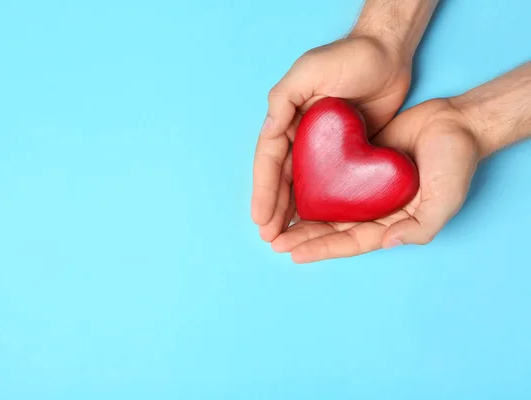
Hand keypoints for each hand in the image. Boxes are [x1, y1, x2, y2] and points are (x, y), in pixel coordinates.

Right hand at [252, 35, 410, 241]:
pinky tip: (317, 222)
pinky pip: (330, 184)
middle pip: (283, 180)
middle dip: (274, 209)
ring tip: (286, 239)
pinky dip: (320, 203)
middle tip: (270, 238)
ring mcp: (323, 147)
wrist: (388, 53)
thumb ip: (284, 98)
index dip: (263, 191)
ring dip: (293, 212)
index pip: (270, 162)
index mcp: (287, 119)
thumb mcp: (310, 70)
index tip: (260, 218)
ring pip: (304, 186)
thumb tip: (268, 131)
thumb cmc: (348, 56)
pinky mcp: (347, 153)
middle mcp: (301, 136)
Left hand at [271, 99, 480, 262]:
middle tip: (273, 241)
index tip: (293, 253)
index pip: (351, 241)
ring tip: (274, 221)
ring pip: (328, 205)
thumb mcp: (445, 198)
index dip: (322, 249)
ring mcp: (367, 186)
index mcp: (392, 223)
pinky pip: (331, 177)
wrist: (457, 121)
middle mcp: (375, 208)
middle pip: (332, 228)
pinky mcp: (360, 162)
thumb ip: (421, 225)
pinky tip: (290, 187)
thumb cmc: (456, 162)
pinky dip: (311, 184)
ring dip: (302, 214)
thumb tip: (387, 242)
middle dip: (303, 236)